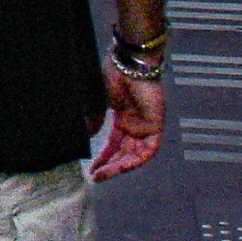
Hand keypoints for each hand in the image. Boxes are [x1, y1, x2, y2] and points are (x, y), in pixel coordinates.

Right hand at [88, 61, 164, 179]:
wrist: (128, 64)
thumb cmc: (113, 75)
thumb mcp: (97, 102)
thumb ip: (93, 121)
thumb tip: (85, 137)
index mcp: (123, 118)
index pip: (114, 144)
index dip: (103, 157)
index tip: (91, 168)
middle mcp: (135, 125)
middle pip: (124, 153)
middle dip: (110, 166)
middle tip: (96, 176)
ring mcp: (146, 126)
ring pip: (136, 155)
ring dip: (120, 166)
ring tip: (103, 174)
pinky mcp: (156, 126)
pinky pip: (148, 151)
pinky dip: (135, 160)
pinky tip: (120, 166)